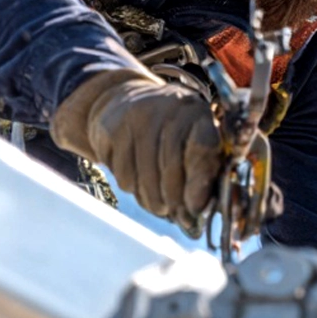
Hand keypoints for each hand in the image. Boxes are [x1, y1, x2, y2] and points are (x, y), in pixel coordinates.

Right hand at [52, 69, 223, 230]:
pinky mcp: (111, 129)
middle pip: (171, 168)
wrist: (125, 102)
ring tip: (159, 203)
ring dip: (153, 200)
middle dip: (175, 200)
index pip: (202, 147)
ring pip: (144, 178)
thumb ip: (205, 170)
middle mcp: (167, 109)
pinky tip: (139, 182)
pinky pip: (124, 176)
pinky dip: (133, 188)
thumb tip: (198, 209)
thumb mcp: (194, 140)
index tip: (196, 207)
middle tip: (178, 214)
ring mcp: (136, 117)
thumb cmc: (171, 132)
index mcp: (197, 112)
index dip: (199, 182)